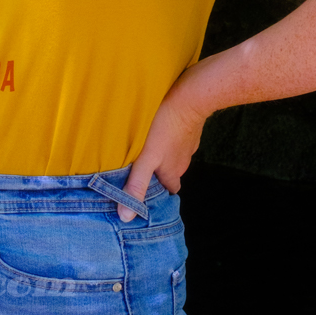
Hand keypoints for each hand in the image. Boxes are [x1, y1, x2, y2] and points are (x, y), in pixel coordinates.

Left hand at [117, 73, 206, 221]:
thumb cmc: (164, 129)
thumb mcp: (146, 159)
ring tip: (143, 145)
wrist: (189, 97)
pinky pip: (177, 137)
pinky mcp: (189, 127)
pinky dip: (168, 136)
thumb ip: (136, 186)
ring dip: (161, 152)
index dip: (158, 192)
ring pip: (173, 154)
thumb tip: (126, 217)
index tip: (144, 189)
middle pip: (170, 172)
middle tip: (138, 164)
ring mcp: (188, 144)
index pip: (168, 190)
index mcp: (173, 173)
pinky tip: (157, 128)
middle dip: (156, 171)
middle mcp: (183, 161)